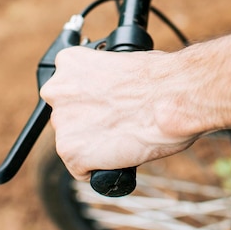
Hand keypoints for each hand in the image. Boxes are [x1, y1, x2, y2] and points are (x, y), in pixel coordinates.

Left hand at [40, 47, 200, 180]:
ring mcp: (62, 123)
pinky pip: (80, 169)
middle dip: (87, 121)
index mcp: (68, 63)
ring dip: (92, 144)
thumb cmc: (159, 78)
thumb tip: (107, 90)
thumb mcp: (121, 60)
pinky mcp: (71, 153)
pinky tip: (118, 155)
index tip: (104, 103)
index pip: (67, 87)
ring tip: (121, 137)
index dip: (88, 98)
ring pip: (72, 142)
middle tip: (115, 122)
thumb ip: (101, 77)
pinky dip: (97, 168)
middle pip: (67, 114)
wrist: (173, 97)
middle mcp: (57, 90)